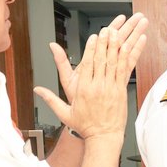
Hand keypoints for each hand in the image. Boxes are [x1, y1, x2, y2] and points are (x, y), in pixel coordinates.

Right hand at [35, 13, 148, 137]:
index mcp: (83, 89)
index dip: (91, 48)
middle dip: (104, 43)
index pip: (87, 64)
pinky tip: (129, 48)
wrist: (103, 137)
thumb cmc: (85, 126)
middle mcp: (97, 86)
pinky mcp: (121, 91)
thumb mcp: (64, 112)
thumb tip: (37, 90)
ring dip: (116, 46)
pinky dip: (126, 58)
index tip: (94, 37)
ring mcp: (110, 88)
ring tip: (119, 33)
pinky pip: (124, 71)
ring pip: (113, 63)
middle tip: (108, 29)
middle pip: (101, 60)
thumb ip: (50, 98)